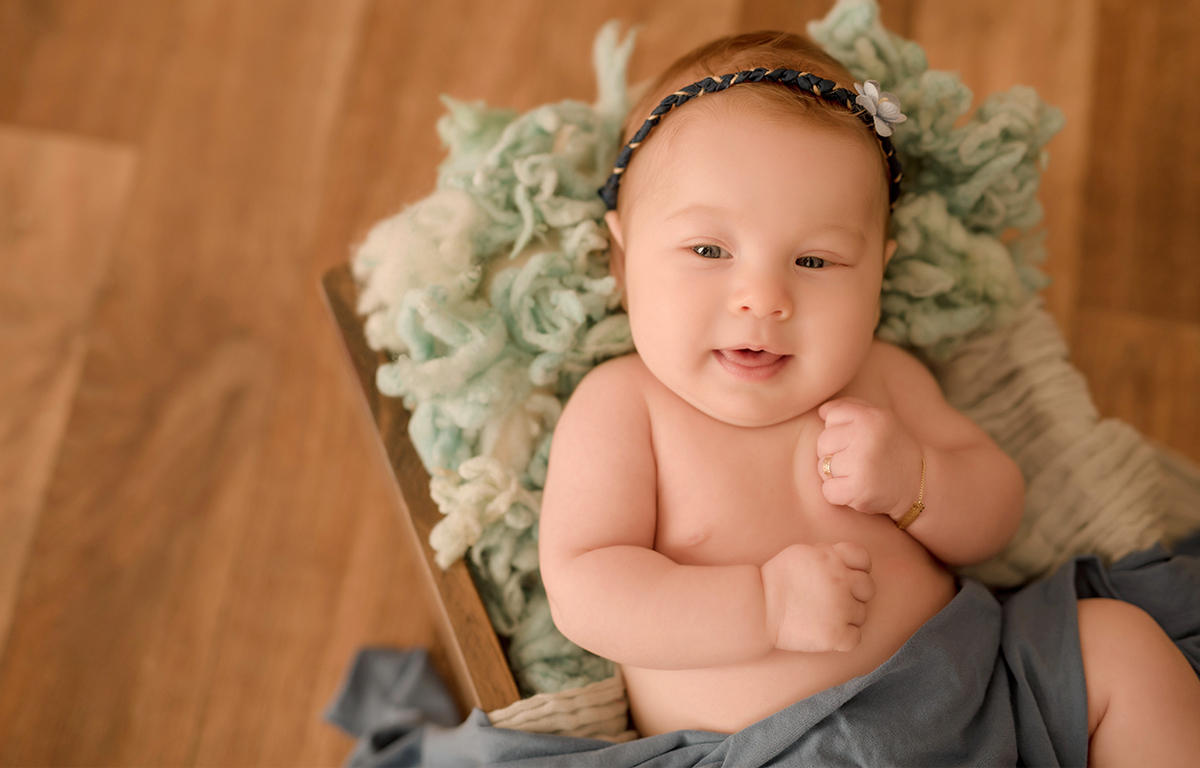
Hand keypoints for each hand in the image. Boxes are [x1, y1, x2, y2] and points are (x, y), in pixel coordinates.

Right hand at [760, 542, 875, 652]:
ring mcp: (841, 609)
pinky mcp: (836, 635)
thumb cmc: (775, 579)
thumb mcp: (802, 552)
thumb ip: (827, 553)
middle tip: (834, 600)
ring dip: (848, 617)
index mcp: (832, 558)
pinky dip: (844, 638)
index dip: (858, 569)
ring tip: (824, 617)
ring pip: (862, 614)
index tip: (846, 577)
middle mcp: (841, 581)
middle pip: (868, 588)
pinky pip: (856, 638)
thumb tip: (842, 559)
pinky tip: (827, 633)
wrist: (758, 608)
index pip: (864, 559)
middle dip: (855, 594)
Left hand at [814, 397, 923, 519]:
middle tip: (858, 461)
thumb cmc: (892, 448)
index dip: (840, 431)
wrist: (919, 483)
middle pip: (823, 443)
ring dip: (836, 476)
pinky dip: (839, 495)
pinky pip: (828, 491)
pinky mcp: (859, 490)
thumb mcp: (879, 419)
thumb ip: (851, 407)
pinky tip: (857, 491)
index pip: (831, 417)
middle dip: (834, 454)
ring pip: (823, 467)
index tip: (858, 440)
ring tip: (859, 475)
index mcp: (871, 417)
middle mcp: (866, 438)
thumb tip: (821, 411)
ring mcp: (862, 464)